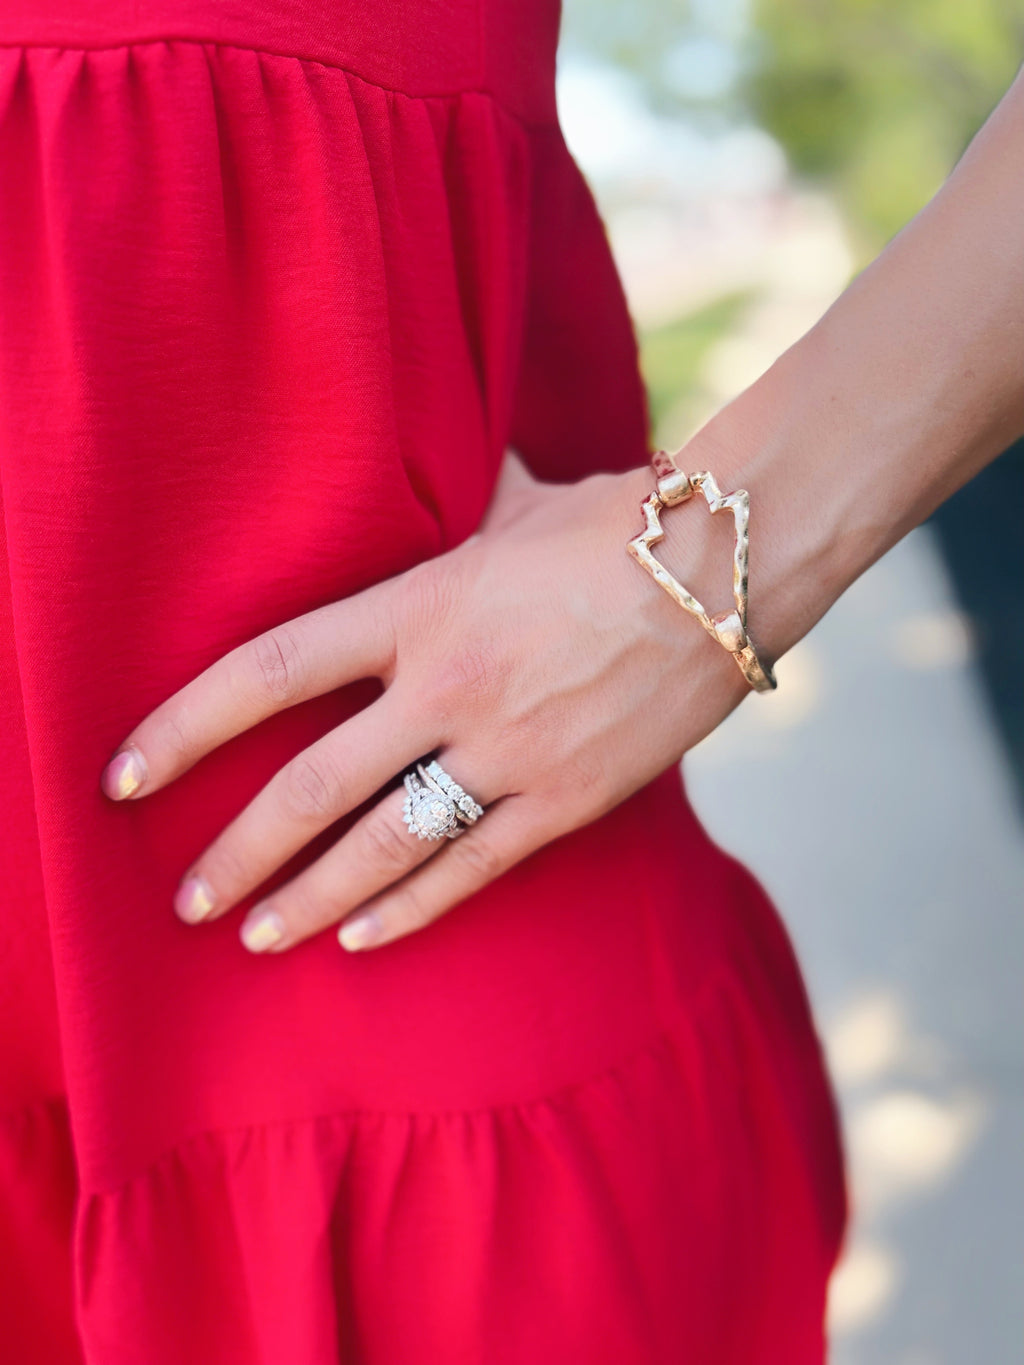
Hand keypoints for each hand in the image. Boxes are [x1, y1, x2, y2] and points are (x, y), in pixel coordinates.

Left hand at [99, 447, 750, 953]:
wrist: (727, 567)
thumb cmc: (615, 524)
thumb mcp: (514, 504)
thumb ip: (451, 502)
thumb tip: (427, 464)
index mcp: (418, 607)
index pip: (270, 673)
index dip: (187, 729)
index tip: (126, 776)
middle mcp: (448, 687)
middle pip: (310, 787)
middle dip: (236, 854)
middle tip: (185, 902)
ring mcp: (508, 750)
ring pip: (383, 847)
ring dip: (309, 900)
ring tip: (256, 939)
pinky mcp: (566, 798)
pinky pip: (472, 867)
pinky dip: (411, 909)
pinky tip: (360, 940)